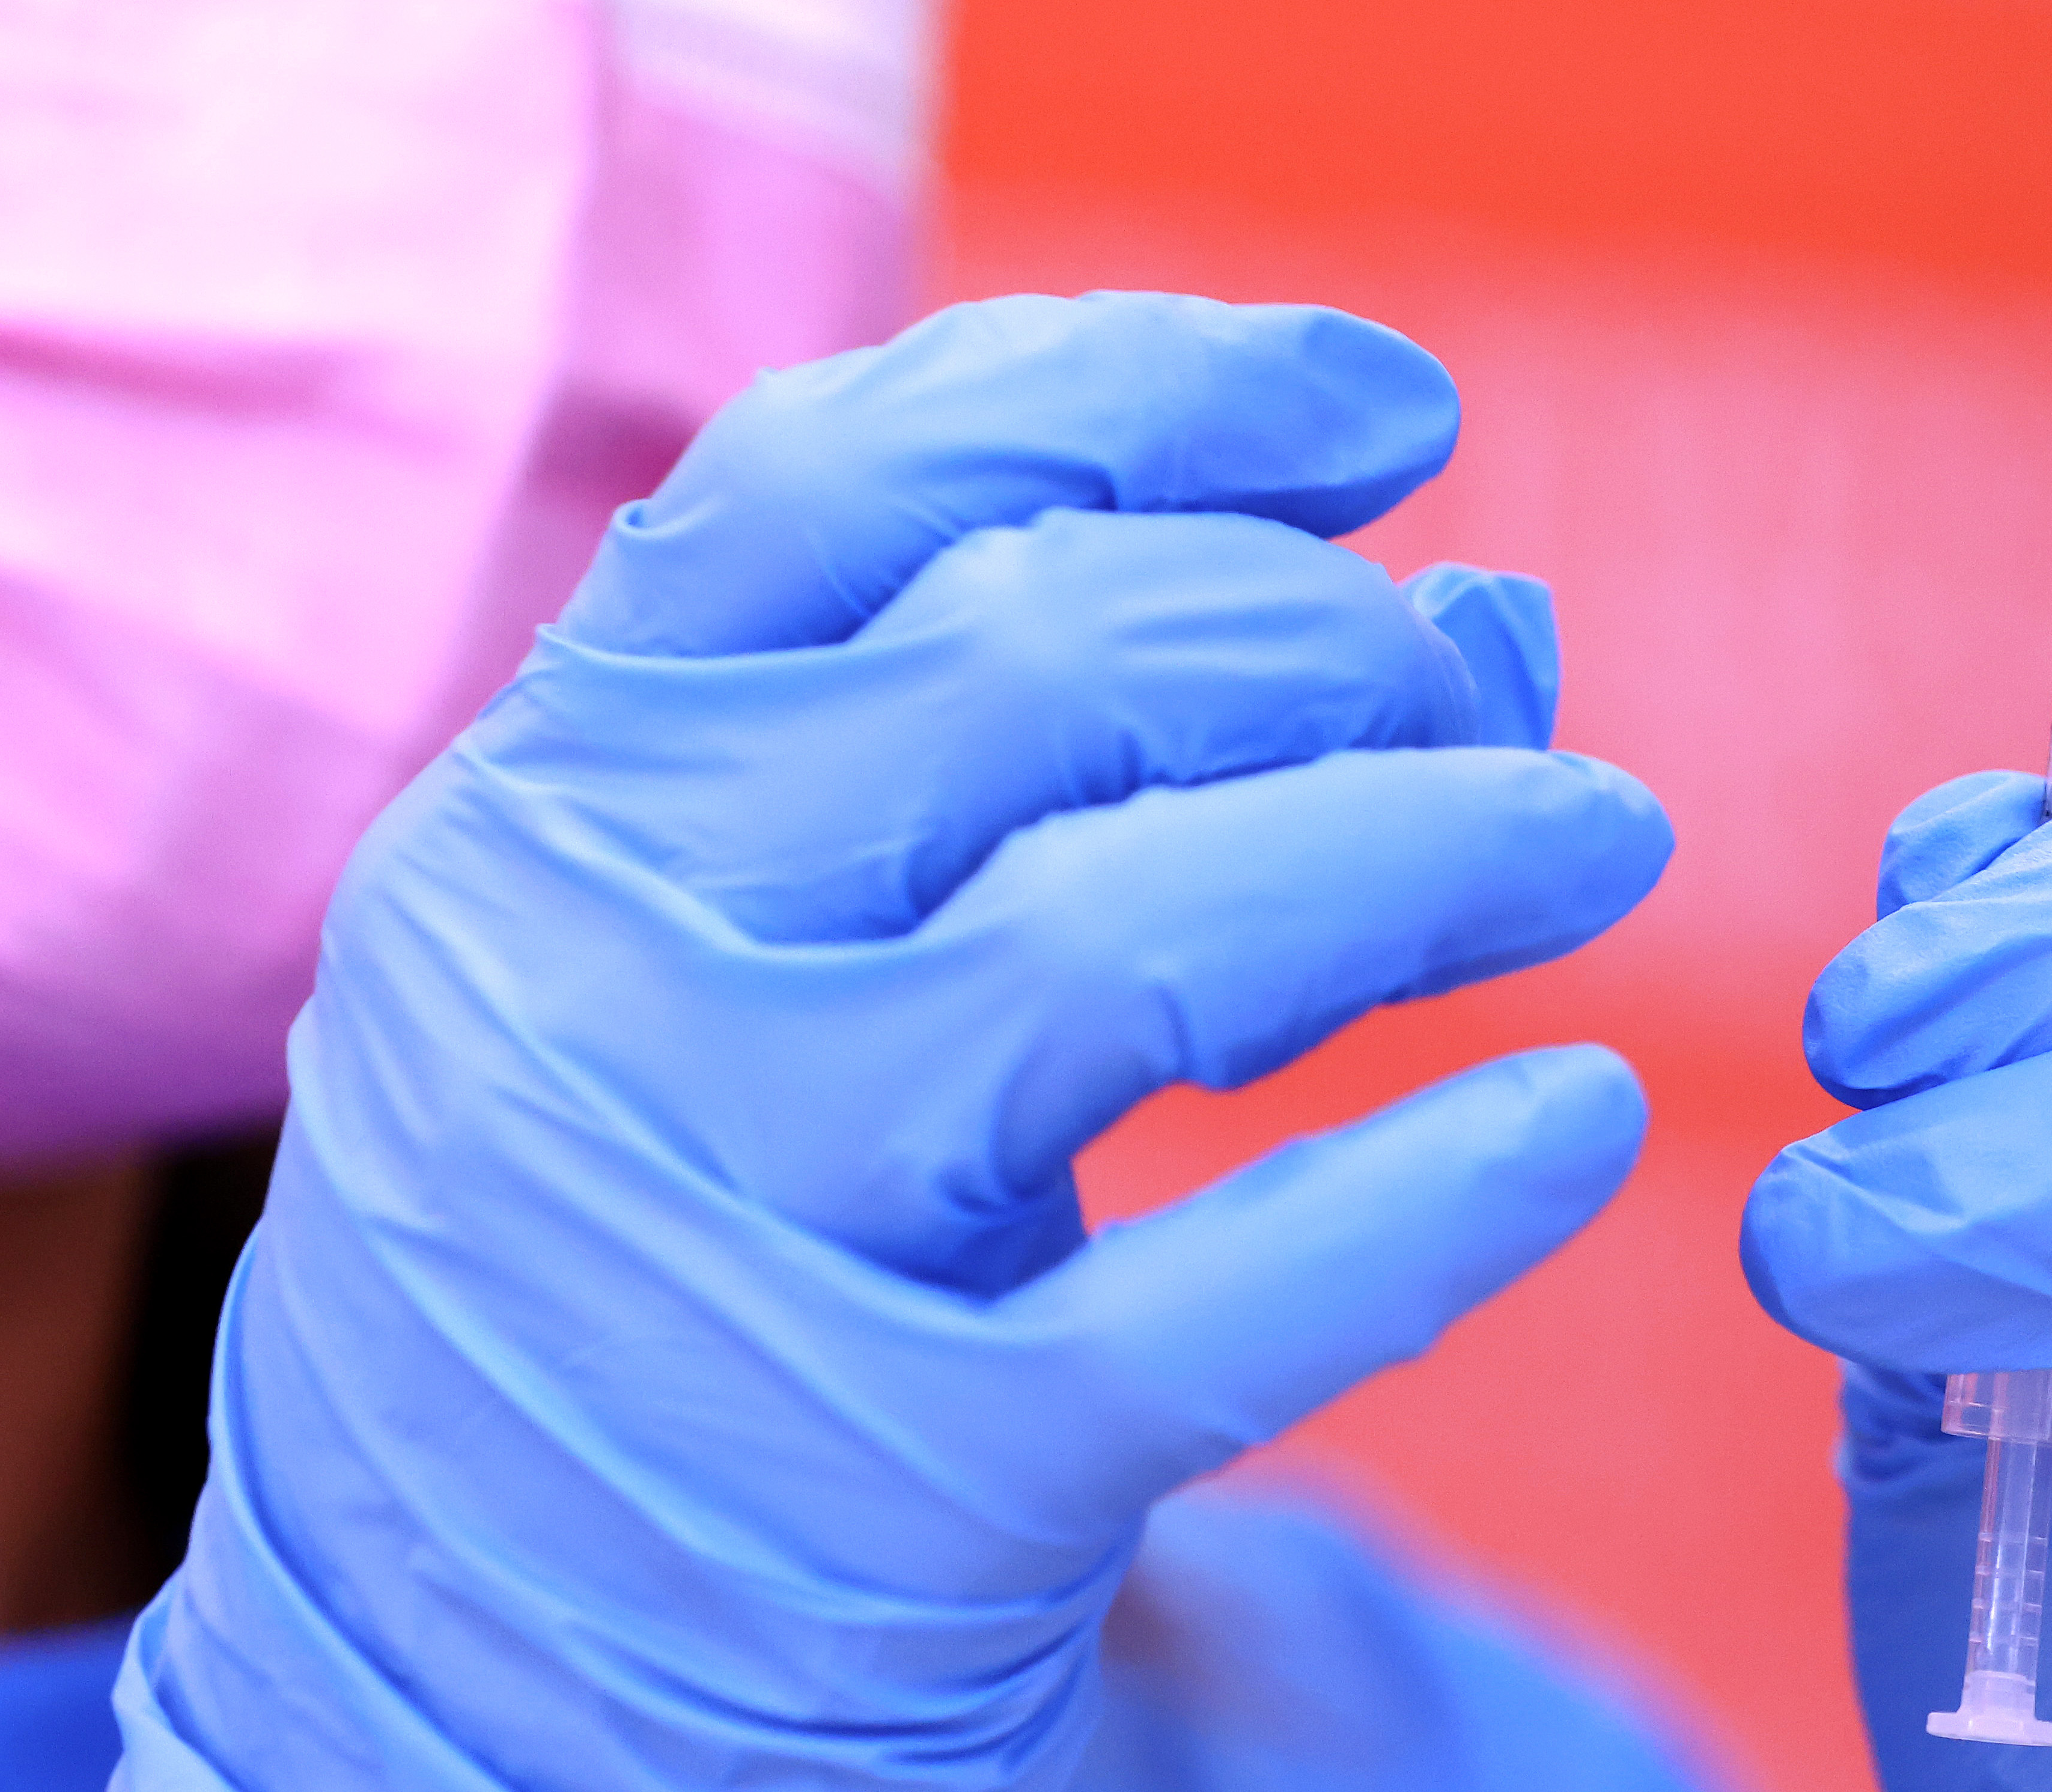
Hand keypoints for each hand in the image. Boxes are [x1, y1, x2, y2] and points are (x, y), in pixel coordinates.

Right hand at [113, 293, 1677, 1788]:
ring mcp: (725, 1231)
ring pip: (1141, 936)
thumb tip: (1482, 598)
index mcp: (546, 791)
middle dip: (1331, 632)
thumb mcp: (741, 949)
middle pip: (1044, 664)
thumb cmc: (657, 1232)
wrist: (453, 1694)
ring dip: (1433, 843)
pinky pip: (1219, 1308)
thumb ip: (1029, 749)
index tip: (1388, 408)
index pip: (851, 476)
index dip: (1153, 390)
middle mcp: (593, 970)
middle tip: (1486, 683)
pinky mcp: (889, 1494)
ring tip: (1598, 836)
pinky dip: (1439, 1196)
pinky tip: (1574, 1122)